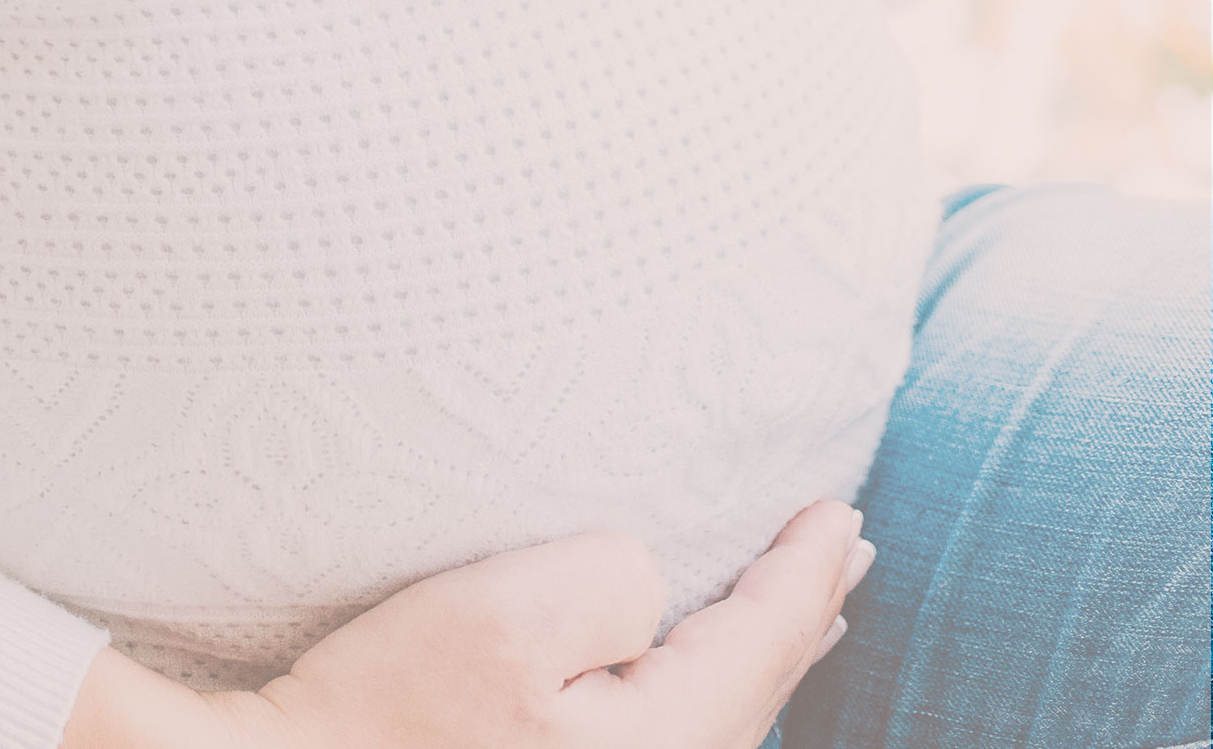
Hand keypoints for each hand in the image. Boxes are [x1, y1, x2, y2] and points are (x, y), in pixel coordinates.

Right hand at [186, 499, 872, 748]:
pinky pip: (679, 726)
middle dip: (800, 610)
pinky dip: (712, 679)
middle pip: (758, 686)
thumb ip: (614, 580)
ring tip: (803, 604)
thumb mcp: (504, 613)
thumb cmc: (387, 702)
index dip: (803, 568)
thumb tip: (652, 585)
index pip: (763, 640)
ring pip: (723, 711)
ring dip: (761, 646)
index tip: (837, 509)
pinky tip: (709, 669)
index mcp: (664, 740)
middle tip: (848, 546)